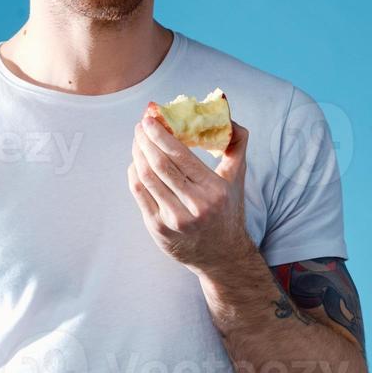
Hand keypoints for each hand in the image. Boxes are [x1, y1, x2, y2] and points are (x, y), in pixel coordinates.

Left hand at [128, 113, 251, 274]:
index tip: (151, 117)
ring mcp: (174, 219)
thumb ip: (236, 145)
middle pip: (160, 164)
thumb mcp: (237, 178)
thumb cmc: (228, 210)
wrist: (222, 255)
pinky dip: (134, 174)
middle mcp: (194, 206)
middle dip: (146, 139)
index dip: (161, 134)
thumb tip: (229, 117)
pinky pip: (139, 194)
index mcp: (214, 190)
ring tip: (138, 140)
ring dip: (138, 154)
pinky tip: (136, 162)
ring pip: (147, 177)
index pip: (180, 155)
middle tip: (141, 124)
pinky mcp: (158, 228)